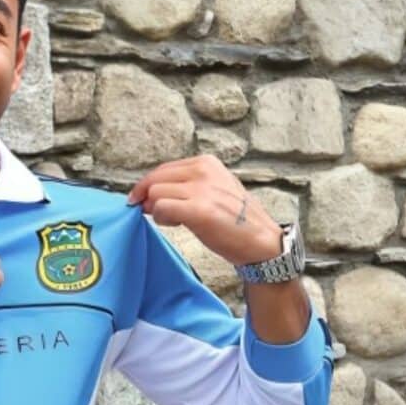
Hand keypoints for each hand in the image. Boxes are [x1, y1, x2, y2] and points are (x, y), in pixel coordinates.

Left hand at [127, 155, 283, 266]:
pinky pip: (161, 207)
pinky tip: (176, 224)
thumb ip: (185, 186)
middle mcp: (203, 171)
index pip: (163, 169)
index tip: (144, 200)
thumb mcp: (213, 189)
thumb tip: (150, 194)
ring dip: (157, 210)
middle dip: (147, 197)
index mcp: (206, 163)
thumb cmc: (236, 220)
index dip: (149, 186)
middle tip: (154, 213)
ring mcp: (201, 189)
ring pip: (155, 193)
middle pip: (154, 179)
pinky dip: (161, 218)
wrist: (261, 241)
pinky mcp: (198, 210)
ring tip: (176, 220)